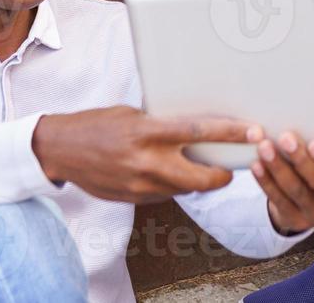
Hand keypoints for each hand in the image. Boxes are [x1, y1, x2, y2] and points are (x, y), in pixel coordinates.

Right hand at [31, 107, 250, 202]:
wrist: (61, 149)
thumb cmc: (98, 124)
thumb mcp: (133, 115)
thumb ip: (161, 125)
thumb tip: (193, 131)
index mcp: (148, 132)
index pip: (199, 132)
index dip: (231, 133)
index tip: (252, 132)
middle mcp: (147, 162)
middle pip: (201, 179)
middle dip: (222, 176)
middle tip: (230, 168)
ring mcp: (140, 185)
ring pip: (184, 190)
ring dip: (196, 181)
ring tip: (199, 166)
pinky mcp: (134, 199)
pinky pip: (164, 195)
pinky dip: (172, 185)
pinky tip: (167, 172)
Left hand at [248, 128, 313, 233]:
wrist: (307, 193)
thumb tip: (310, 115)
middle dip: (300, 159)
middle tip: (285, 138)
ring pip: (297, 191)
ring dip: (279, 167)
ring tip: (264, 147)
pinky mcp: (296, 221)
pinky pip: (279, 201)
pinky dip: (266, 181)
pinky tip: (257, 165)